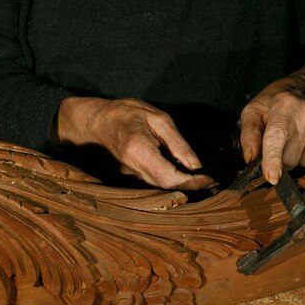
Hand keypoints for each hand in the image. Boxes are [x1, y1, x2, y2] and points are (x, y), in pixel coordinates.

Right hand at [53, 97, 214, 189]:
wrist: (93, 122)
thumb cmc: (124, 114)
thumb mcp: (157, 119)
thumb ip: (178, 143)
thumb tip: (196, 164)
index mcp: (140, 152)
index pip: (171, 178)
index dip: (193, 182)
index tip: (210, 177)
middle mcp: (133, 171)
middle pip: (168, 188)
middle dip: (192, 186)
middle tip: (212, 178)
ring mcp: (128, 178)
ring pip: (162, 189)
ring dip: (183, 186)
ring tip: (201, 177)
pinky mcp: (128, 180)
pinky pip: (154, 185)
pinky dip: (171, 182)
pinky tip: (182, 174)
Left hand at [240, 63, 304, 184]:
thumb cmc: (278, 100)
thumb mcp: (255, 110)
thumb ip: (249, 134)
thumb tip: (251, 158)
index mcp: (282, 106)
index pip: (276, 138)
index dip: (273, 160)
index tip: (272, 177)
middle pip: (289, 159)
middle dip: (282, 158)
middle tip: (283, 141)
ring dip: (299, 157)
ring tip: (297, 138)